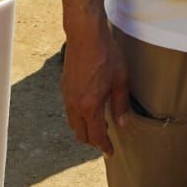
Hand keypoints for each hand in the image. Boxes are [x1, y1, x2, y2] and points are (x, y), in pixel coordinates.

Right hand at [61, 11, 129, 153]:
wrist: (85, 34)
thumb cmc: (106, 55)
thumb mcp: (120, 80)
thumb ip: (121, 104)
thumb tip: (122, 124)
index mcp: (89, 106)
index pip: (96, 136)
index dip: (104, 146)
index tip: (110, 152)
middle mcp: (75, 105)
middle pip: (81, 134)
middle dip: (93, 141)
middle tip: (106, 140)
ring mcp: (67, 96)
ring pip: (73, 123)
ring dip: (85, 128)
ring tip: (100, 124)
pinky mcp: (64, 87)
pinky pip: (70, 110)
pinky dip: (79, 116)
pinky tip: (90, 108)